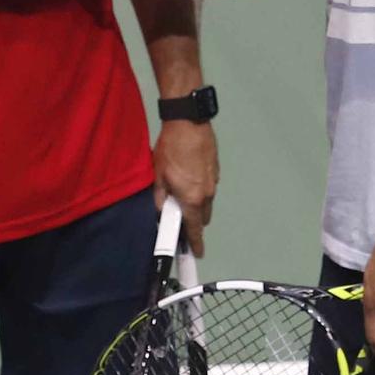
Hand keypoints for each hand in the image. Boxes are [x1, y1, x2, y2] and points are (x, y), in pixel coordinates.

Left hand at [154, 119, 217, 254]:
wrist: (188, 122)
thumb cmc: (171, 148)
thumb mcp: (158, 176)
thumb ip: (159, 198)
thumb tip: (160, 211)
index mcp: (192, 198)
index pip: (195, 229)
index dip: (195, 243)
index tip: (197, 253)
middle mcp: (207, 193)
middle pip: (202, 217)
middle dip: (192, 220)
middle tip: (178, 214)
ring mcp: (214, 181)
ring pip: (206, 201)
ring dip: (196, 202)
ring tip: (180, 189)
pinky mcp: (215, 170)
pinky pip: (209, 187)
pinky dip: (200, 188)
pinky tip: (188, 176)